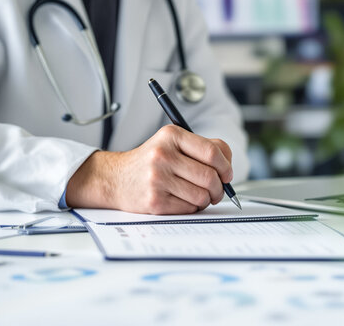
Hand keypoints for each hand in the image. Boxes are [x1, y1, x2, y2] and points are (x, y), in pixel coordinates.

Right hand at [65, 125, 232, 214]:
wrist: (115, 178)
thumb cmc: (151, 161)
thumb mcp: (172, 143)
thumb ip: (202, 147)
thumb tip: (228, 165)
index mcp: (171, 136)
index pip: (213, 152)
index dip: (226, 166)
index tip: (227, 174)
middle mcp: (163, 155)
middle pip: (210, 177)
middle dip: (219, 188)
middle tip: (217, 191)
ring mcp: (157, 179)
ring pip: (202, 195)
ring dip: (206, 200)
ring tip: (199, 196)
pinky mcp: (155, 201)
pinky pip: (189, 208)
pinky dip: (192, 207)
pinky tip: (183, 201)